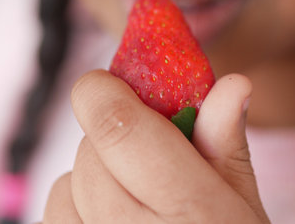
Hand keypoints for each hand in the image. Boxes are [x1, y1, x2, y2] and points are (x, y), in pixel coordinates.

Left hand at [43, 70, 269, 222]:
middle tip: (139, 154)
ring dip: (89, 179)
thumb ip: (226, 143)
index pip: (118, 128)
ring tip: (126, 198)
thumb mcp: (241, 203)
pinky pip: (53, 220)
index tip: (107, 84)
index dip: (101, 92)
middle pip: (89, 154)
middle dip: (109, 140)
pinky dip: (74, 209)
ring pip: (64, 187)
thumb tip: (231, 84)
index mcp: (190, 212)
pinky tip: (106, 222)